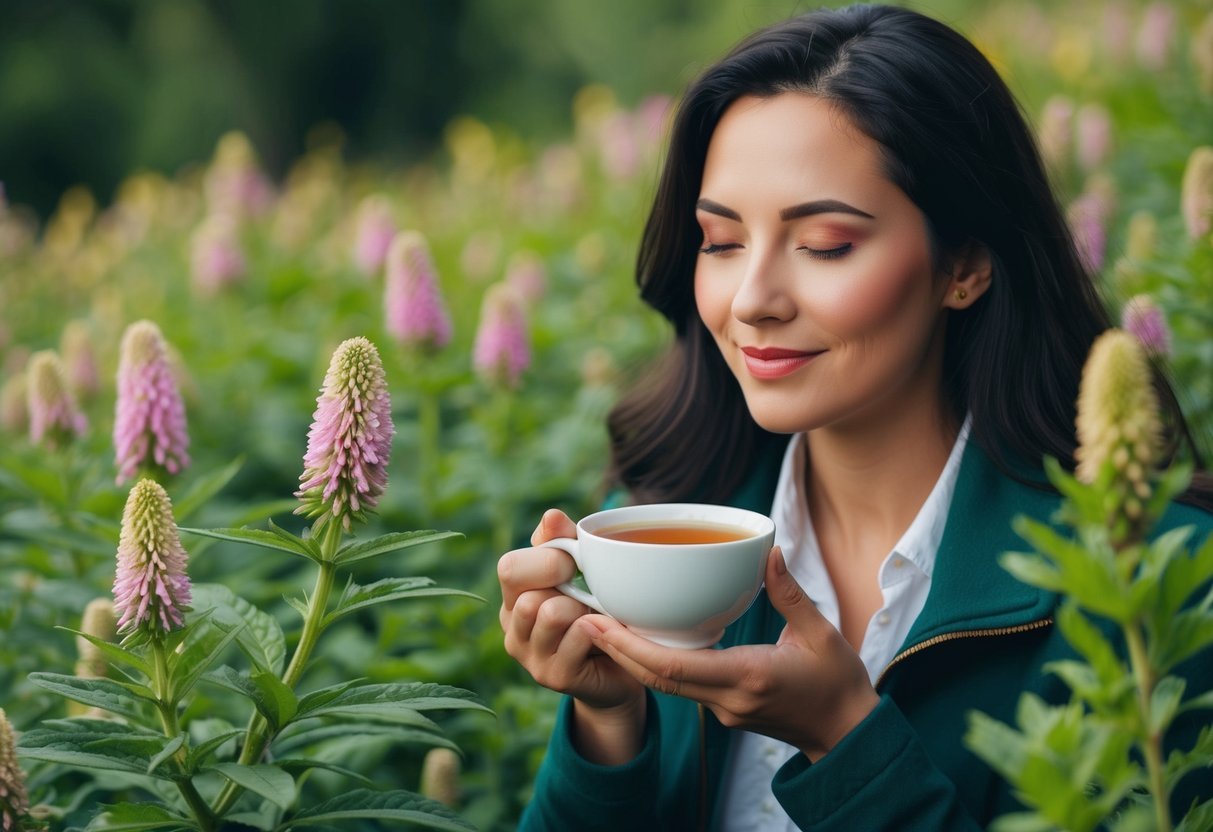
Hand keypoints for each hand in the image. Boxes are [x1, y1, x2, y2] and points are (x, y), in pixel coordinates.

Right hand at [498, 509, 646, 761]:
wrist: (619, 670)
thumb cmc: (596, 612)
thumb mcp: (579, 572)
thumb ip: (562, 541)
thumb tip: (552, 515)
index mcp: (513, 597)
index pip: (510, 567)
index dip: (548, 560)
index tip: (575, 565)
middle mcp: (512, 628)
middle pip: (528, 593)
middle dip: (567, 586)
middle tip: (587, 596)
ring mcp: (530, 657)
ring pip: (551, 613)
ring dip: (582, 609)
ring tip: (594, 616)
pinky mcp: (554, 677)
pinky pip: (578, 635)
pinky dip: (598, 629)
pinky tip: (603, 636)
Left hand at [577, 546, 878, 761]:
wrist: (848, 734)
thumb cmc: (838, 683)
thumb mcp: (822, 633)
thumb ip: (790, 594)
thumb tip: (769, 552)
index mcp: (747, 677)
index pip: (675, 666)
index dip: (630, 647)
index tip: (599, 623)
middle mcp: (727, 698)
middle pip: (657, 678)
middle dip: (617, 651)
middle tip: (582, 619)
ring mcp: (724, 710)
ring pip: (664, 686)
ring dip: (631, 659)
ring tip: (600, 625)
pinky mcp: (724, 710)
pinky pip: (680, 687)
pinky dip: (655, 665)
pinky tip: (640, 641)